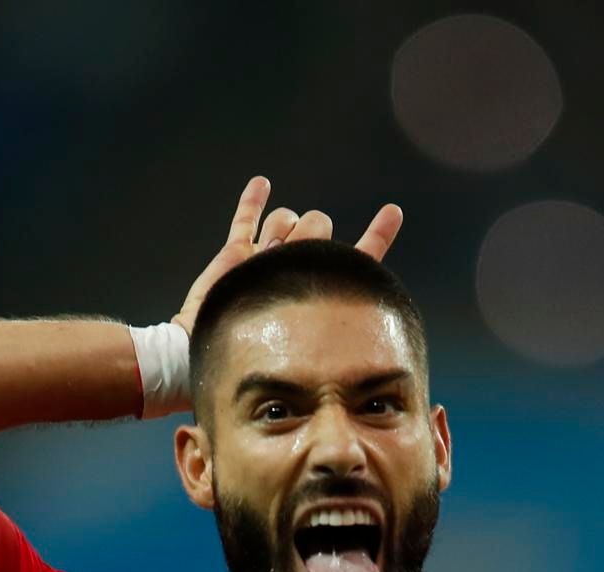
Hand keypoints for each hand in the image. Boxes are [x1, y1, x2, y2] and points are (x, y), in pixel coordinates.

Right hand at [171, 176, 404, 334]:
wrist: (210, 356)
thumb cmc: (261, 352)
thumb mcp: (310, 325)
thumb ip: (329, 291)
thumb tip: (336, 255)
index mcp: (323, 289)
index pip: (359, 257)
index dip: (378, 234)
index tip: (393, 211)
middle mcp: (297, 269)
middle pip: (317, 224)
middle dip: (311, 231)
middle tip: (295, 259)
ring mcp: (266, 259)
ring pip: (286, 218)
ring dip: (283, 224)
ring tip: (272, 249)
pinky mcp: (236, 254)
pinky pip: (245, 220)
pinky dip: (253, 201)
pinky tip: (263, 184)